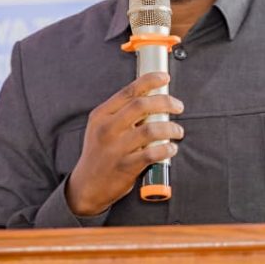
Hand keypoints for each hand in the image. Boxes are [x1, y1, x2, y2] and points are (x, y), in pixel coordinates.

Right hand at [65, 72, 183, 215]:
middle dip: (166, 102)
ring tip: (178, 130)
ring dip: (170, 128)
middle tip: (178, 106)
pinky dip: (167, 149)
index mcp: (101, 115)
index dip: (149, 81)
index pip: (128, 91)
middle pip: (141, 106)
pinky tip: (171, 148)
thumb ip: (122, 114)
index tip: (164, 77)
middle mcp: (107, 129)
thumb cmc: (100, 153)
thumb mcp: (101, 128)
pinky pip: (152, 154)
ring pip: (150, 130)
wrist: (86, 186)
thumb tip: (152, 99)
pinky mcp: (125, 167)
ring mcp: (115, 148)